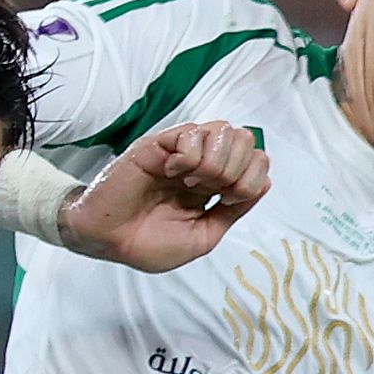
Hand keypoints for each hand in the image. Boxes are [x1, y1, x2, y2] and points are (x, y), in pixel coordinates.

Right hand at [64, 121, 270, 271]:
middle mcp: (202, 162)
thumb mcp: (203, 236)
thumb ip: (234, 211)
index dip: (252, 180)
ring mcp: (182, 150)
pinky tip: (171, 172)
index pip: (257, 160)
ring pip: (224, 130)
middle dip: (237, 170)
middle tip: (212, 191)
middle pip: (246, 140)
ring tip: (191, 182)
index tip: (227, 200)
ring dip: (216, 162)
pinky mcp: (160, 143)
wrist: (108, 239)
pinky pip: (192, 134)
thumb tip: (266, 184)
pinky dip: (189, 157)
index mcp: (215, 184)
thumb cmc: (148, 243)